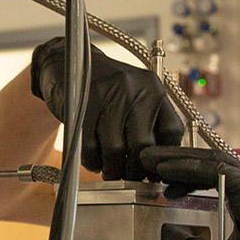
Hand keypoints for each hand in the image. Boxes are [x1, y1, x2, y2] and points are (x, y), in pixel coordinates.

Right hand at [30, 36, 185, 180]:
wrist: (68, 62)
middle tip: (128, 177)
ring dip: (112, 169)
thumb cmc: (105, 90)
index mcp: (155, 90)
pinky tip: (94, 160)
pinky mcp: (84, 104)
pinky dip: (92, 161)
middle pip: (144, 145)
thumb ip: (148, 124)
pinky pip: (91, 146)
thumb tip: (155, 168)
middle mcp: (137, 90)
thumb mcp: (134, 97)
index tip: (153, 171)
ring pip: (116, 150)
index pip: (171, 131)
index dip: (162, 158)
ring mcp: (110, 95)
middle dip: (135, 170)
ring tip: (109, 170)